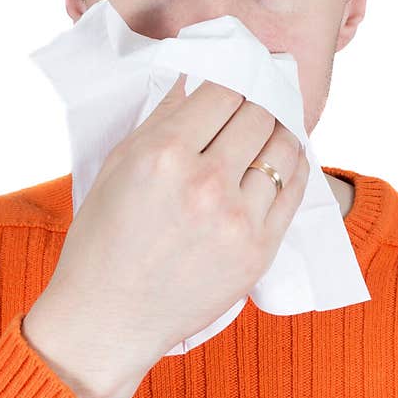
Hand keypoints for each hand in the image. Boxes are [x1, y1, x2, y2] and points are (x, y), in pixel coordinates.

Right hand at [22, 72, 308, 397]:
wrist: (108, 318)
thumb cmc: (102, 241)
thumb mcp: (117, 166)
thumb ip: (160, 118)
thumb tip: (195, 79)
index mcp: (163, 155)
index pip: (224, 92)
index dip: (232, 81)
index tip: (233, 84)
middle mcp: (204, 183)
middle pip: (258, 115)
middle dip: (256, 104)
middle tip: (251, 106)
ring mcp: (237, 220)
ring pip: (284, 148)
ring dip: (278, 132)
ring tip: (269, 131)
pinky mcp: (258, 251)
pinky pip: (295, 190)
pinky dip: (293, 166)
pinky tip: (282, 161)